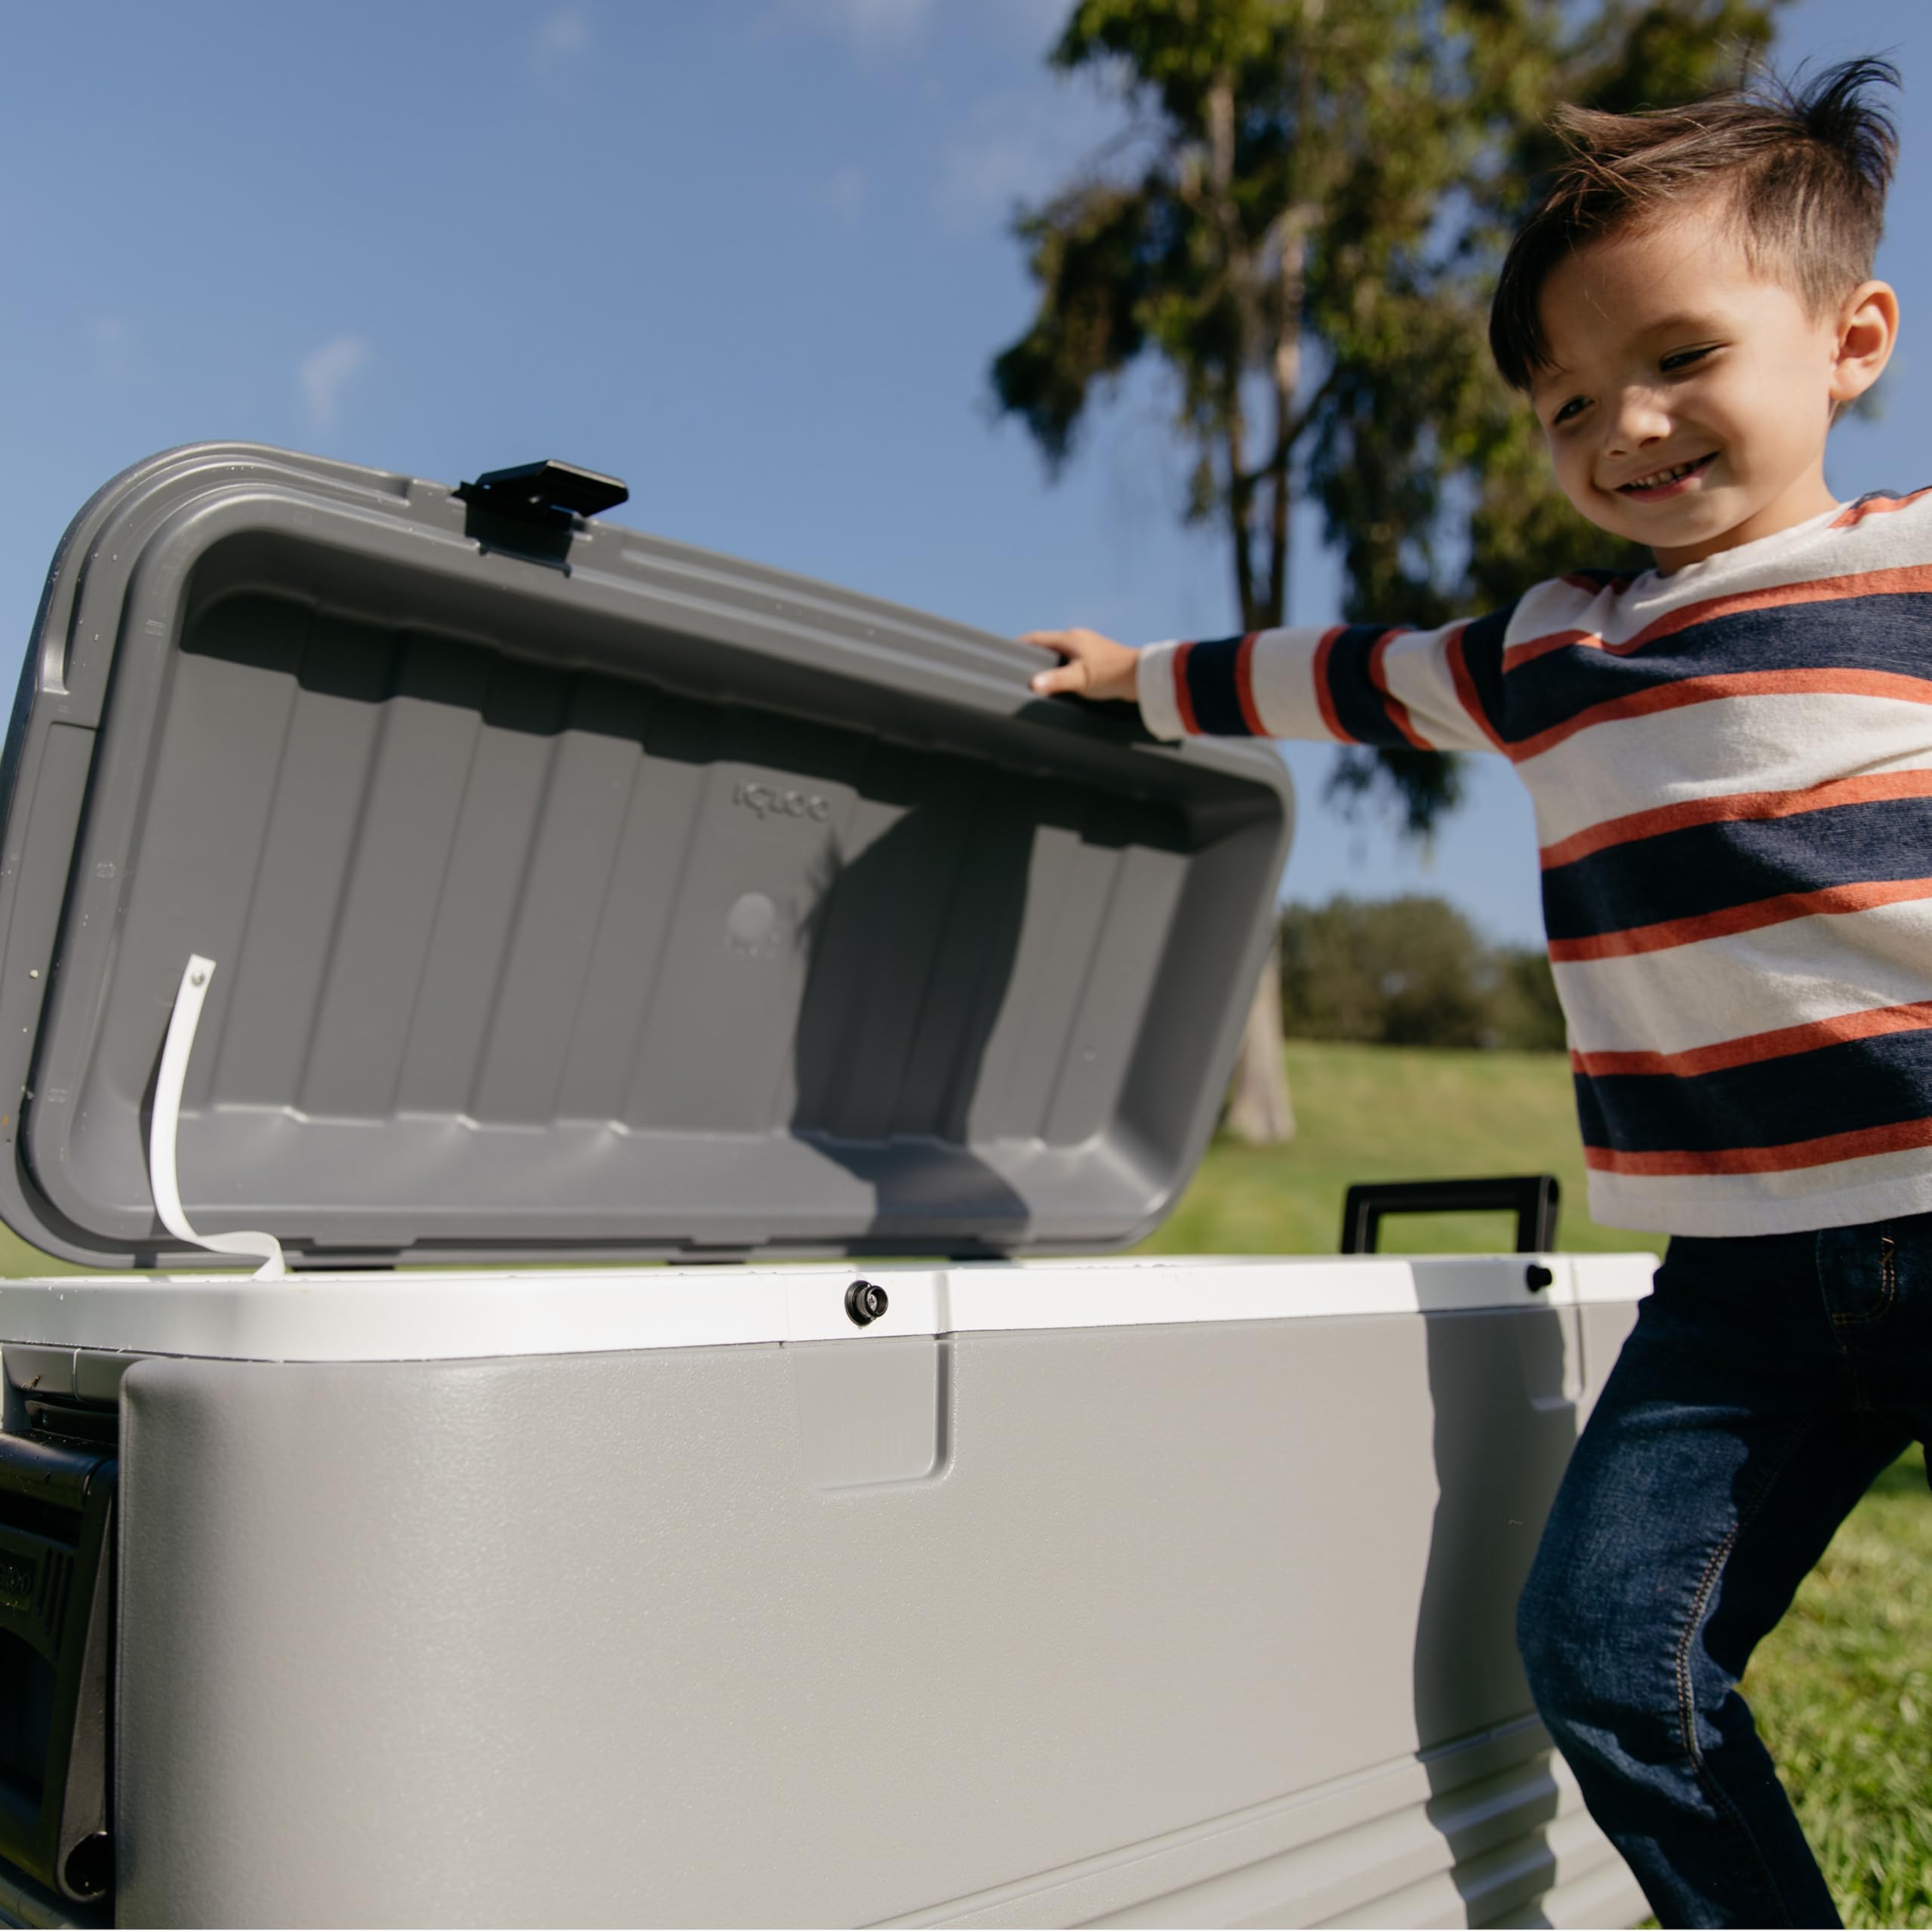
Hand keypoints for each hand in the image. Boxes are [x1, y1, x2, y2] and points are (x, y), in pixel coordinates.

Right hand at [1020, 627, 1138, 703]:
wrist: (1141, 676)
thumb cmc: (1110, 675)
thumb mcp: (1079, 678)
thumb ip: (1055, 681)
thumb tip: (1032, 684)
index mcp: (1070, 638)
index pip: (1037, 638)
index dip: (1021, 645)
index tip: (1007, 654)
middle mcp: (1078, 638)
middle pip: (1048, 644)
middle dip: (1034, 655)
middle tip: (1020, 669)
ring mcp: (1089, 647)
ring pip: (1061, 652)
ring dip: (1050, 662)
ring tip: (1039, 677)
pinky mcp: (1097, 657)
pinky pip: (1073, 659)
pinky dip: (1063, 667)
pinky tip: (1064, 680)